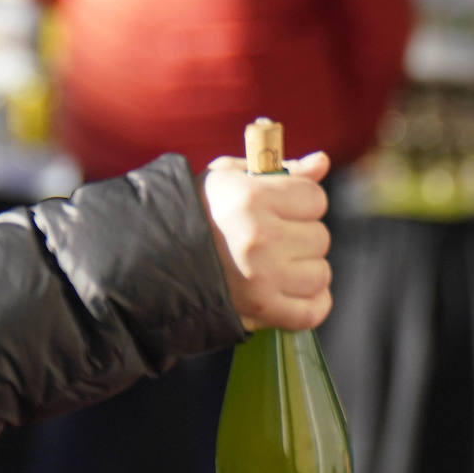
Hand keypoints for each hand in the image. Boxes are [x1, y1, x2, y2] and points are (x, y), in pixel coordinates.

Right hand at [202, 151, 331, 330]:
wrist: (151, 260)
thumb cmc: (195, 213)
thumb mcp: (230, 178)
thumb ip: (280, 169)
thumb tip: (321, 162)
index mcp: (252, 198)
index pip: (315, 199)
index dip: (299, 203)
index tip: (278, 208)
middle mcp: (260, 238)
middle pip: (320, 237)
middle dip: (299, 237)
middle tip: (270, 240)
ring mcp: (262, 278)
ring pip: (320, 274)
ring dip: (302, 271)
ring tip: (272, 267)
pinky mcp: (262, 310)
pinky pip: (313, 310)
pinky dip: (308, 303)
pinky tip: (286, 291)